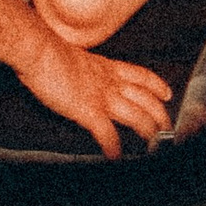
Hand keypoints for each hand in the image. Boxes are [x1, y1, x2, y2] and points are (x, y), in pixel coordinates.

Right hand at [16, 24, 174, 157]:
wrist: (39, 50)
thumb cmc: (48, 51)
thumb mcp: (74, 57)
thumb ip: (83, 69)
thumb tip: (79, 76)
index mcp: (106, 67)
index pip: (140, 76)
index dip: (156, 86)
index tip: (166, 93)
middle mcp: (109, 82)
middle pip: (146, 99)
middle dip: (159, 114)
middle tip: (166, 126)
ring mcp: (102, 97)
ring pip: (137, 116)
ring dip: (147, 131)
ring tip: (153, 143)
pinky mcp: (89, 111)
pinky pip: (108, 134)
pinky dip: (113, 147)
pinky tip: (115, 156)